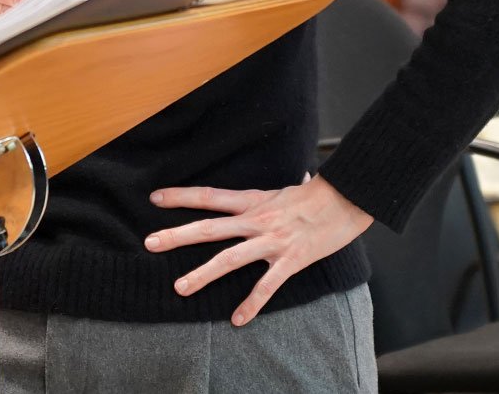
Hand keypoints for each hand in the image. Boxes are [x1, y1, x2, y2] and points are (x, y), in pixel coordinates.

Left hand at [143, 175, 372, 325]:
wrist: (348, 199)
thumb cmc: (319, 194)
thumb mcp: (288, 188)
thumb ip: (278, 191)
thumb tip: (296, 177)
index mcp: (252, 200)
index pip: (208, 196)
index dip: (181, 197)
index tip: (155, 198)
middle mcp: (256, 220)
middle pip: (209, 228)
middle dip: (177, 236)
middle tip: (149, 243)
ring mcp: (271, 242)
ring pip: (229, 259)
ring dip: (202, 274)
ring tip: (180, 287)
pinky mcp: (290, 261)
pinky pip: (266, 286)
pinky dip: (251, 304)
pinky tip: (237, 320)